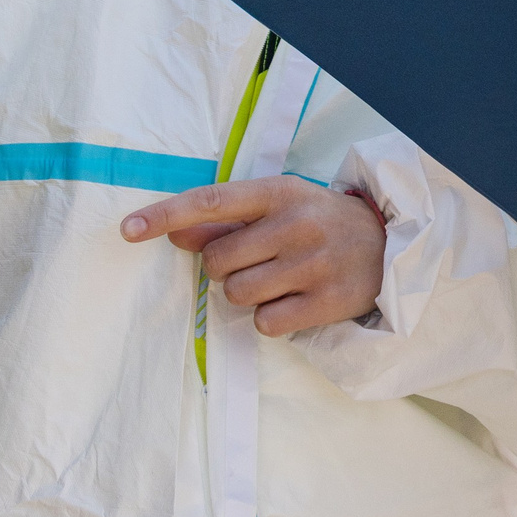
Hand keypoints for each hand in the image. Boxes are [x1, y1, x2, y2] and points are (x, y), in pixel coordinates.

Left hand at [119, 176, 386, 336]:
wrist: (388, 245)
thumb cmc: (318, 222)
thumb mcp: (278, 207)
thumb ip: (226, 221)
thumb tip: (174, 234)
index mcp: (278, 193)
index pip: (211, 201)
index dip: (165, 215)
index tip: (127, 230)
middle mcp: (295, 224)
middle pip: (218, 260)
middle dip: (225, 267)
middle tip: (257, 260)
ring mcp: (313, 264)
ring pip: (238, 294)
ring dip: (248, 294)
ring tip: (278, 280)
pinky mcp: (327, 301)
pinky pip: (266, 323)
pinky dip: (271, 318)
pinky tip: (293, 301)